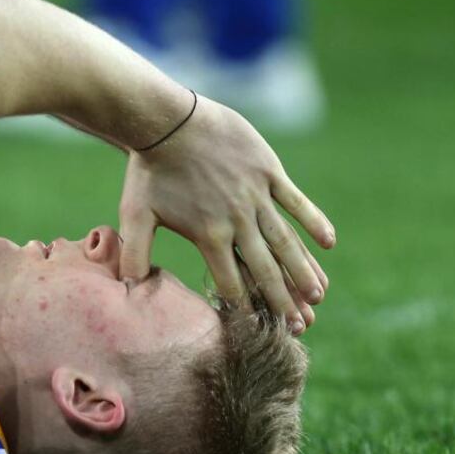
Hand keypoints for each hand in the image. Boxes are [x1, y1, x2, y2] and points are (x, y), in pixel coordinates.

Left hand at [118, 95, 334, 333]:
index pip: (231, 282)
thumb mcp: (134, 215)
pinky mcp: (268, 171)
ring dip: (303, 270)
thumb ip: (134, 253)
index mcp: (208, 236)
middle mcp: (237, 221)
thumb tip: (126, 288)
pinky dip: (314, 221)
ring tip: (318, 296)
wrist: (166, 122)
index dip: (247, 309)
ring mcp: (255, 196)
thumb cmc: (148, 170)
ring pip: (285, 241)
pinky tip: (328, 244)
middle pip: (265, 269)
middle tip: (300, 327)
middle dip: (283, 301)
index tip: (262, 332)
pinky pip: (296, 201)